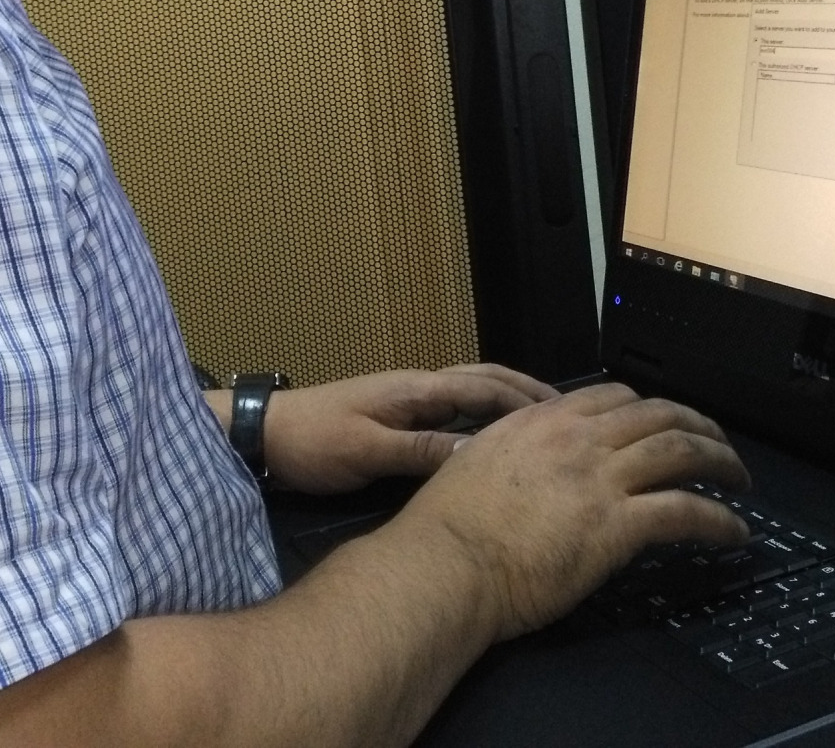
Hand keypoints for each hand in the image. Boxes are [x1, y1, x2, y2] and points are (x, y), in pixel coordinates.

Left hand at [259, 364, 557, 493]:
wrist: (267, 433)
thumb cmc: (315, 441)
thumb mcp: (368, 452)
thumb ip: (421, 451)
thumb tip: (480, 455)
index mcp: (417, 390)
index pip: (484, 389)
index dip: (525, 402)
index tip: (566, 417)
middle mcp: (418, 386)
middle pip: (483, 380)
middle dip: (524, 392)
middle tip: (567, 412)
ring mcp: (407, 398)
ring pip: (469, 391)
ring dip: (505, 400)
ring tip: (540, 422)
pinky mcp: (396, 414)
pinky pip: (452, 408)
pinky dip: (481, 413)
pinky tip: (491, 436)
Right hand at [395, 382, 750, 640]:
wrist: (445, 562)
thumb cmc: (447, 527)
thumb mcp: (477, 462)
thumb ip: (515, 454)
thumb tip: (530, 468)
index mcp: (542, 421)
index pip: (613, 396)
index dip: (648, 406)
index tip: (663, 421)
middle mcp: (578, 439)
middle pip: (659, 414)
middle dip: (699, 426)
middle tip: (719, 446)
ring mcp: (600, 479)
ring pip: (681, 450)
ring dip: (720, 462)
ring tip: (740, 480)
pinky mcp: (617, 526)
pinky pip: (686, 511)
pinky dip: (719, 519)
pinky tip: (734, 531)